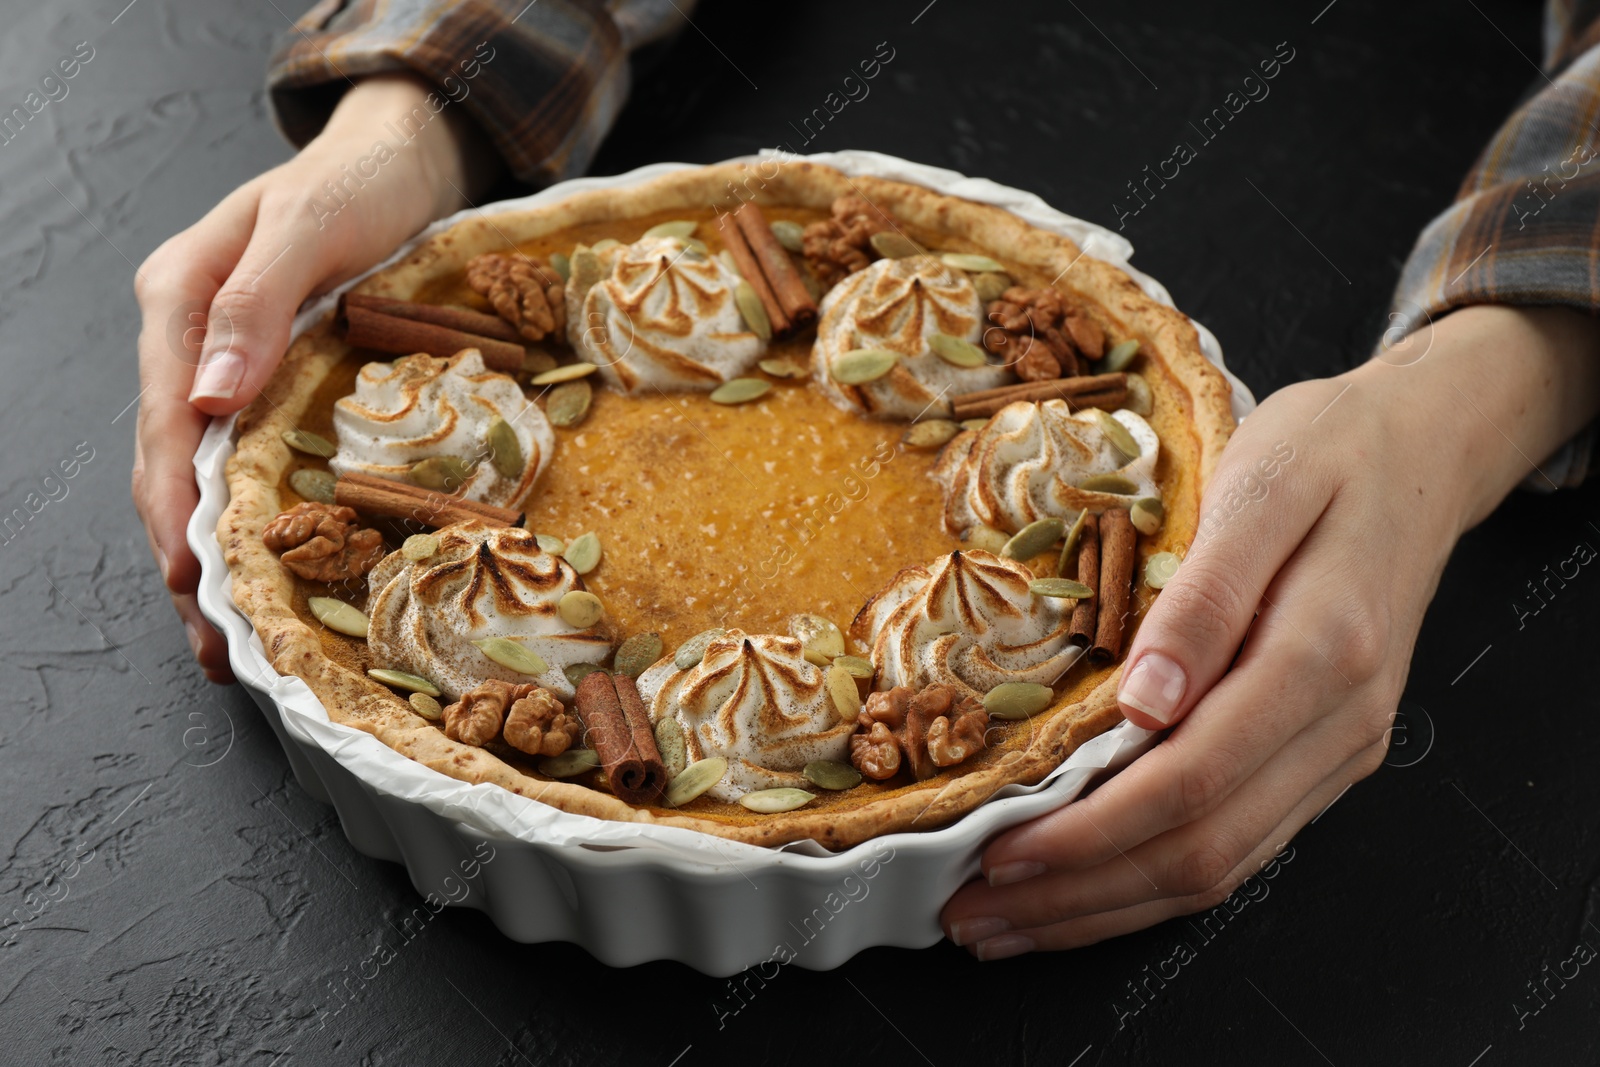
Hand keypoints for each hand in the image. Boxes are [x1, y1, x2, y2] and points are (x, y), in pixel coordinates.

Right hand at [133, 74, 498, 682]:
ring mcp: (229, 363)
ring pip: (205, 474)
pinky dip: (253, 519)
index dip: (175, 510)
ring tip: (237, 640)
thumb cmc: (358, 182)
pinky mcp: (271, 378)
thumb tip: (210, 401)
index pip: (165, 424)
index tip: (194, 582)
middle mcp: (192, 340)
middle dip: (188, 558)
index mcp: (181, 301)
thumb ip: (255, 303)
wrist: (401, 159)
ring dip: (217, 554)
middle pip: (173, 465)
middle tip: (220, 647)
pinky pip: (248, 459)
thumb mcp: (308, 224)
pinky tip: (271, 573)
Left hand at [942, 304, 1599, 958]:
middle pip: (1202, 851)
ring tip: (1009, 923)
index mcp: (1323, 655)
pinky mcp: (1325, 756)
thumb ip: (1204, 598)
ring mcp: (1339, 750)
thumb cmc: (1330, 452)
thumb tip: (1140, 705)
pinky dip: (1154, 882)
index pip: (1193, 780)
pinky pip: (1240, 845)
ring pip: (1221, 868)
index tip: (1002, 851)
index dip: (1091, 832)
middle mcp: (1339, 725)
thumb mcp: (1259, 487)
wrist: (1422, 452)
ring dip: (1108, 908)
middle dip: (1080, 894)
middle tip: (972, 913)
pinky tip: (1088, 888)